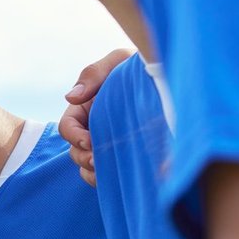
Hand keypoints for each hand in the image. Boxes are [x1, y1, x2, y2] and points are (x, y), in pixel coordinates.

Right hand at [59, 48, 133, 188]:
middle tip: (98, 161)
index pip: (68, 127)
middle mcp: (92, 127)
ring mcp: (108, 142)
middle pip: (75, 150)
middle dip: (83, 158)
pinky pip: (108, 173)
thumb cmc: (139, 63)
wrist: (169, 75)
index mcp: (85, 107)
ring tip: (105, 172)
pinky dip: (107, 178)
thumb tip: (70, 98)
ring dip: (92, 172)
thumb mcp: (116, 61)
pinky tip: (118, 177)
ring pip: (87, 165)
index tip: (90, 141)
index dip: (74, 136)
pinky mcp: (124, 153)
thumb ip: (92, 74)